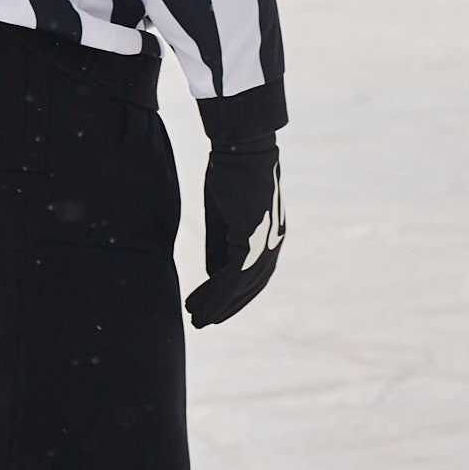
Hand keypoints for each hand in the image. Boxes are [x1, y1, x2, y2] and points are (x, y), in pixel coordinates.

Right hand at [186, 139, 282, 328]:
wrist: (240, 147)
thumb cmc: (230, 175)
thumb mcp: (224, 216)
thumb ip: (221, 246)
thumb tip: (216, 276)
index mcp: (270, 236)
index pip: (254, 275)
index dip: (233, 294)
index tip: (213, 308)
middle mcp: (272, 243)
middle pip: (250, 286)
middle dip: (226, 306)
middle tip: (202, 322)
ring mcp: (264, 242)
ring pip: (240, 285)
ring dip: (217, 304)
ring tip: (195, 318)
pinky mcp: (251, 238)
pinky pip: (233, 275)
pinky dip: (216, 293)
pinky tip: (200, 304)